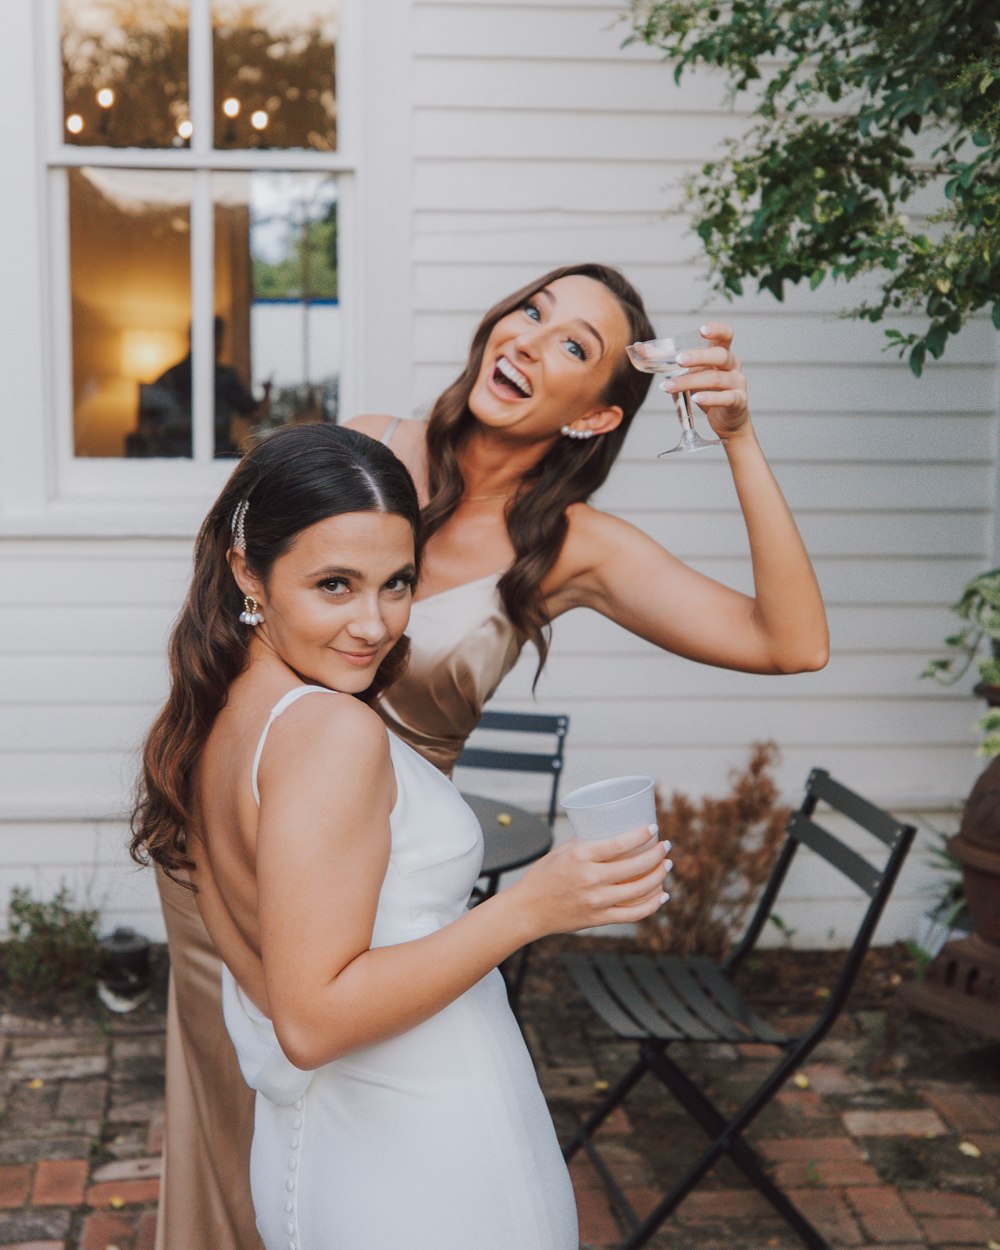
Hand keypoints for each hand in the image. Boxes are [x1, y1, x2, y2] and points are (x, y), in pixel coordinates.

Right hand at [512, 825, 670, 937]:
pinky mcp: (598, 919)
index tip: (653, 828)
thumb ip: (585, 843)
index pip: (619, 844)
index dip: (641, 835)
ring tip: (666, 866)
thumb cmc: (543, 876)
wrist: (528, 910)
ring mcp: (596, 901)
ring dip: (659, 876)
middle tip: (665, 846)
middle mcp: (590, 879)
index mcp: (580, 856)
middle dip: (657, 854)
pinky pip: (633, 914)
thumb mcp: (560, 852)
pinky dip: (652, 905)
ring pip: (639, 890)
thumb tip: (609, 830)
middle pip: (635, 866)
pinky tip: (662, 895)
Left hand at [661, 322, 749, 439]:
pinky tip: (695, 399)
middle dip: (698, 357)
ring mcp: (737, 383)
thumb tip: (640, 350)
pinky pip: (726, 398)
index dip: (717, 330)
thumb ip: (670, 363)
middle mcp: (733, 366)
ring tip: (670, 386)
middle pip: (720, 355)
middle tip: (679, 360)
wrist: (727, 420)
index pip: (726, 336)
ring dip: (691, 381)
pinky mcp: (738, 402)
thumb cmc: (707, 392)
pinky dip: (710, 398)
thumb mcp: (690, 375)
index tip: (702, 330)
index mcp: (722, 355)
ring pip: (717, 378)